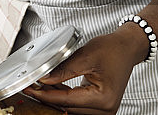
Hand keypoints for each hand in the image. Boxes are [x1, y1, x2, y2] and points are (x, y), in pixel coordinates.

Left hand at [22, 29, 144, 114]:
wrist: (127, 47)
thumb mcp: (85, 56)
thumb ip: (63, 70)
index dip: (45, 95)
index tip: (30, 89)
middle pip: (68, 108)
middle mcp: (106, 108)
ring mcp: (104, 109)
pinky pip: (77, 105)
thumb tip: (43, 80)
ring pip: (71, 108)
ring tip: (39, 86)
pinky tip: (53, 87)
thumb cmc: (113, 49)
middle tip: (31, 87)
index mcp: (103, 98)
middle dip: (48, 98)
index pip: (66, 100)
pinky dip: (64, 97)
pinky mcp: (101, 105)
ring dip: (55, 98)